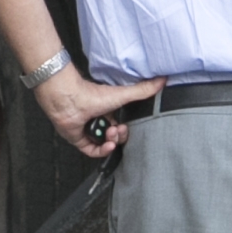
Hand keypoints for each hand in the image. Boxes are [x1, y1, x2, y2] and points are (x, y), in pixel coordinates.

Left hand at [38, 64, 162, 153]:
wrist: (69, 100)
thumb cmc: (92, 94)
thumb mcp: (123, 95)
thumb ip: (143, 90)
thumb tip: (162, 81)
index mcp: (107, 111)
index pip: (120, 126)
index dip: (125, 130)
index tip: (126, 127)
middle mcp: (98, 121)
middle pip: (113, 137)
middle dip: (118, 136)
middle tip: (117, 131)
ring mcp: (88, 131)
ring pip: (104, 145)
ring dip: (110, 143)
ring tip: (110, 135)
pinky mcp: (79, 140)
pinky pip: (92, 152)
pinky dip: (101, 151)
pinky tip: (107, 146)